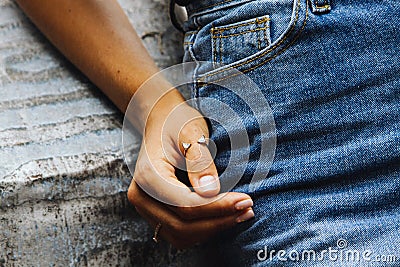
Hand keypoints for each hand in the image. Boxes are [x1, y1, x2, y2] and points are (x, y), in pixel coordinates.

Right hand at [127, 91, 254, 247]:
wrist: (161, 121)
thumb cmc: (176, 121)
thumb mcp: (190, 131)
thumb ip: (199, 160)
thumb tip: (210, 191)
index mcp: (148, 176)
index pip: (185, 205)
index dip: (217, 207)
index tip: (245, 201)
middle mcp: (141, 197)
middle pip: (182, 225)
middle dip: (218, 221)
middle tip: (248, 209)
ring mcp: (146, 207)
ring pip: (181, 235)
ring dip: (212, 229)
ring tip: (240, 214)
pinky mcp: (156, 212)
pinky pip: (180, 232)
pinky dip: (203, 229)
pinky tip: (224, 217)